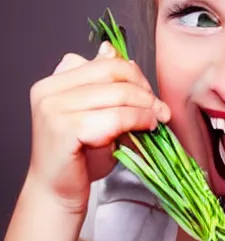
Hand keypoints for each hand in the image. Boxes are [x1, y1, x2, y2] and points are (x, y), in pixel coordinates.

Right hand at [27, 41, 170, 212]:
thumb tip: (110, 48)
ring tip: (155, 120)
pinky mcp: (64, 129)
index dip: (135, 76)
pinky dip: (138, 121)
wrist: (59, 191)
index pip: (106, 63)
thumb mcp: (95, 111)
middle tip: (159, 108)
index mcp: (55, 80)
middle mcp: (49, 90)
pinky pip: (115, 118)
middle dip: (143, 90)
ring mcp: (54, 109)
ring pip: (118, 96)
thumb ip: (103, 83)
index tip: (150, 93)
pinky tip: (145, 128)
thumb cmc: (80, 154)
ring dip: (145, 108)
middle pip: (113, 74)